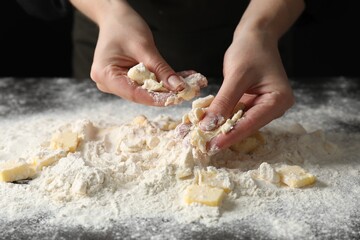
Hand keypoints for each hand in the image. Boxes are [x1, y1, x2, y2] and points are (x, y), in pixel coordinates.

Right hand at [78, 0, 185, 105]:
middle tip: (188, 92)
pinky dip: (161, 81)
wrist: (115, 18)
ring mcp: (115, 83)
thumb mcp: (144, 47)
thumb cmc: (124, 27)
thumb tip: (178, 87)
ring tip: (188, 84)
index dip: (157, 99)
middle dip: (165, 93)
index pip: (134, 94)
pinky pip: (144, 85)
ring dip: (166, 88)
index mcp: (104, 75)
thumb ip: (161, 69)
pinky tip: (180, 79)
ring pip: (144, 91)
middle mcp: (107, 83)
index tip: (176, 99)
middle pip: (140, 94)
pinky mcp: (125, 80)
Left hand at [200, 29, 294, 150]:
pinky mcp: (253, 105)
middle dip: (225, 135)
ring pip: (240, 123)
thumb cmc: (250, 51)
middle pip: (246, 126)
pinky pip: (236, 115)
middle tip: (204, 146)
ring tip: (202, 138)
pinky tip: (207, 125)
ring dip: (221, 129)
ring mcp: (264, 107)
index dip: (230, 135)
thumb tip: (208, 125)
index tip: (212, 146)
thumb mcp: (236, 75)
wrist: (255, 38)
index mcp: (279, 100)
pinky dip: (222, 119)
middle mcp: (274, 107)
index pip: (252, 122)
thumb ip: (224, 101)